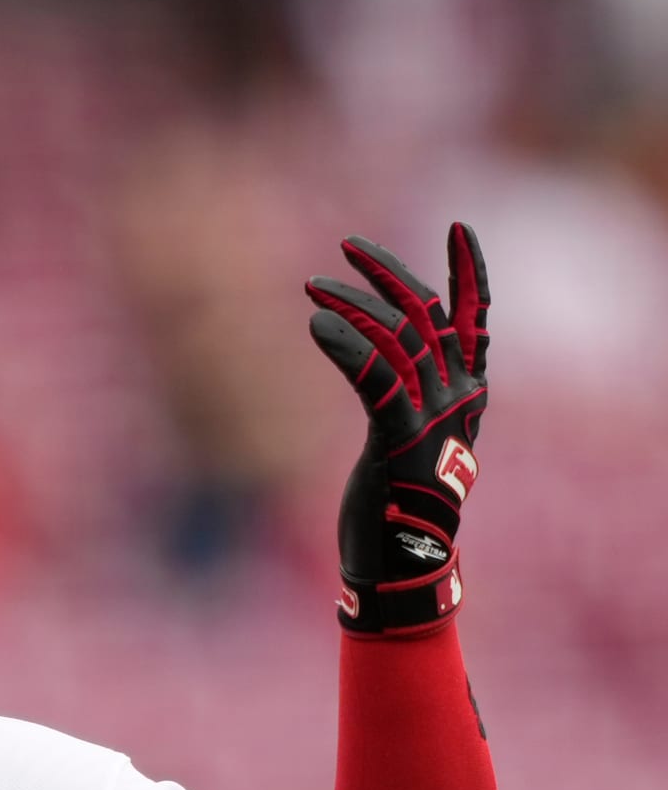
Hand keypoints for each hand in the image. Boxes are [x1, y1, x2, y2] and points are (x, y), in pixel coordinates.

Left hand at [304, 225, 489, 633]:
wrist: (402, 563)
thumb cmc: (398, 502)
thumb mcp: (409, 437)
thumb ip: (407, 395)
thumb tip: (383, 359)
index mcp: (466, 393)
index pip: (476, 316)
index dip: (469, 270)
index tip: (458, 226)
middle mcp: (458, 397)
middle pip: (428, 312)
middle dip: (389, 272)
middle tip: (347, 245)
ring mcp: (434, 417)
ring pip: (398, 337)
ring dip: (353, 303)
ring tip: (313, 284)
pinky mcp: (403, 438)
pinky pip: (377, 377)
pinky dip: (347, 345)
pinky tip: (318, 324)